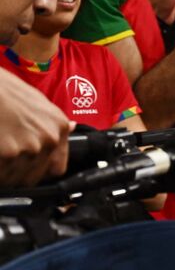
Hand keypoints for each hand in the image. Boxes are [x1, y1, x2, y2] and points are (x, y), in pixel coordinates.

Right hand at [0, 69, 72, 185]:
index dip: (38, 171)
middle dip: (17, 174)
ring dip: (4, 173)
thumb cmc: (5, 90)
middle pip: (34, 177)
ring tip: (0, 153)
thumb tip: (72, 126)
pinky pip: (2, 175)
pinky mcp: (9, 153)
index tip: (26, 169)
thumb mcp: (38, 101)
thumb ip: (53, 121)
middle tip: (5, 162)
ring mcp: (31, 148)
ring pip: (16, 179)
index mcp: (60, 127)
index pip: (57, 168)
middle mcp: (50, 139)